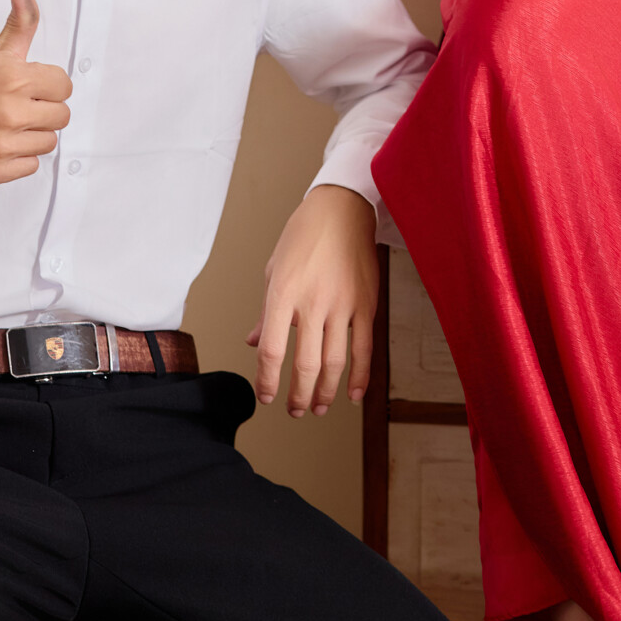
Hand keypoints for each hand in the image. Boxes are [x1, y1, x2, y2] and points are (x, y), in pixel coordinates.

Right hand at [0, 0, 71, 185]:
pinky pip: (31, 165)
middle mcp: (10, 113)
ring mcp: (1, 145)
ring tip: (7, 123)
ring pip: (48, 142)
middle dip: (44, 108)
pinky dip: (19, 156)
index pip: (63, 86)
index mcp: (13, 79)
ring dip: (33, 133)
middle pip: (61, 115)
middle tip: (18, 104)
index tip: (29, 85)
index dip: (48, 84)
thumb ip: (20, 21)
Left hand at [247, 185, 378, 416]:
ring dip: (325, 391)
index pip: (273, 350)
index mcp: (284, 293)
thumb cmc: (303, 235)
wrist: (342, 209)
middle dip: (297, 394)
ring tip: (317, 407)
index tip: (266, 396)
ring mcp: (343, 304)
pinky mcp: (366, 304)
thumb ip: (267, 312)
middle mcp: (313, 301)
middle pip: (305, 364)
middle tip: (294, 411)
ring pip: (335, 362)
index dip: (267, 380)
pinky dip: (360, 376)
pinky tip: (353, 395)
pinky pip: (364, 348)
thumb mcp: (274, 269)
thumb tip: (255, 342)